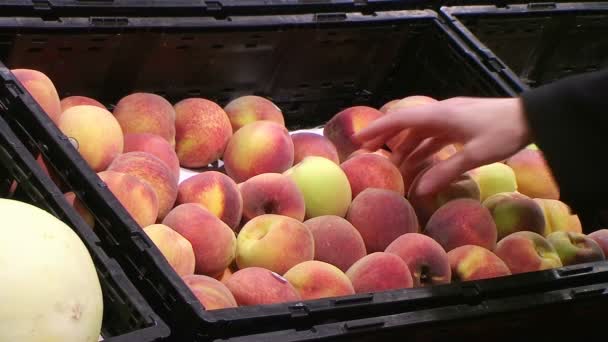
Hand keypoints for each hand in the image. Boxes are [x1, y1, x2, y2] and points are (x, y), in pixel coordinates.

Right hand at [354, 97, 530, 196]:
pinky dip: (423, 148)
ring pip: (419, 131)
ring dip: (406, 147)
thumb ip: (445, 172)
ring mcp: (451, 117)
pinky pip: (434, 135)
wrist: (532, 117)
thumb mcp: (475, 155)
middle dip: (386, 138)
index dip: (378, 129)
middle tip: (369, 153)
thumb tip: (419, 190)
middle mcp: (441, 112)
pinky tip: (419, 163)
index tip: (359, 140)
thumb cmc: (503, 132)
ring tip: (394, 166)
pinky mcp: (460, 123)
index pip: (401, 119)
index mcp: (440, 115)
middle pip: (406, 124)